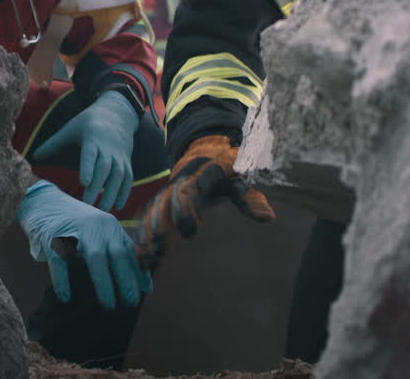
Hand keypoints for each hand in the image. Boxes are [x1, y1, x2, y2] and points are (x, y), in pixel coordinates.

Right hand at [16, 181, 152, 308]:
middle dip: (126, 280)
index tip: (147, 291)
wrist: (41, 201)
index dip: (139, 270)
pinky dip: (63, 282)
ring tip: (108, 305)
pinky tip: (67, 297)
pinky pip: (61, 262)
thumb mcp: (97, 230)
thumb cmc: (74, 223)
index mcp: (109, 226)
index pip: (130, 249)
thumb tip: (133, 276)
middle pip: (117, 254)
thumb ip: (113, 248)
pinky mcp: (52, 237)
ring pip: (95, 258)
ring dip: (104, 283)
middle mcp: (97, 226)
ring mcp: (75, 230)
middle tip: (131, 302)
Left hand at [32, 89, 137, 210]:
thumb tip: (33, 157)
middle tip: (87, 205)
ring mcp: (119, 156)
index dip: (88, 168)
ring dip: (112, 193)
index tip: (83, 182)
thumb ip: (53, 144)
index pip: (91, 155)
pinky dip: (125, 192)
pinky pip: (128, 178)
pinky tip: (118, 206)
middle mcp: (108, 148)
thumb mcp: (70, 129)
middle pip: (104, 168)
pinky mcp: (126, 161)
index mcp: (92, 139)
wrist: (116, 113)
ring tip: (102, 210)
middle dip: (97, 187)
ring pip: (118, 175)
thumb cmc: (87, 123)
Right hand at [137, 135, 274, 267]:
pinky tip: (141, 258)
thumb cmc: (227, 168)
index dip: (186, 209)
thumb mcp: (241, 178)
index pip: (188, 191)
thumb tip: (268, 218)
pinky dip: (144, 236)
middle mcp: (180, 182)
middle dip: (160, 224)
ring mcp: (169, 191)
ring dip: (148, 234)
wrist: (206, 151)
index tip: (189, 232)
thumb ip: (251, 198)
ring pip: (154, 211)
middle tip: (159, 248)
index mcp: (199, 176)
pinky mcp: (163, 201)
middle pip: (165, 202)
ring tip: (146, 259)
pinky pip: (149, 217)